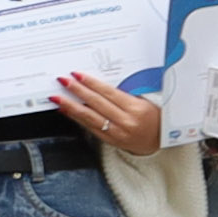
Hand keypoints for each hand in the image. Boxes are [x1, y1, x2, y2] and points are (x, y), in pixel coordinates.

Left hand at [45, 72, 162, 151]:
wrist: (160, 140)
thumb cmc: (153, 117)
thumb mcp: (144, 101)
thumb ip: (122, 94)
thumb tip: (96, 85)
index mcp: (136, 108)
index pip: (108, 93)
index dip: (91, 83)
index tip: (77, 75)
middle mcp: (125, 121)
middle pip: (96, 104)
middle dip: (77, 91)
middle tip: (63, 81)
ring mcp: (117, 133)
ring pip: (89, 117)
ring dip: (71, 106)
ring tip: (57, 98)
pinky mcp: (110, 141)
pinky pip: (90, 128)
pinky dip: (76, 118)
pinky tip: (66, 111)